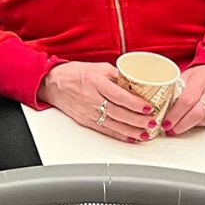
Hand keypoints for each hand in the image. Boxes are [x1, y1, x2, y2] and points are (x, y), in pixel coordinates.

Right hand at [36, 61, 152, 140]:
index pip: (118, 95)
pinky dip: (119, 135)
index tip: (149, 107)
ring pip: (113, 124)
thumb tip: (137, 82)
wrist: (51, 83)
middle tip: (153, 123)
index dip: (135, 103)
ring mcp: (87, 111)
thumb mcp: (96, 67)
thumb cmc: (73, 74)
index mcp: (94, 82)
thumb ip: (116, 75)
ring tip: (146, 133)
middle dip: (138, 120)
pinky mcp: (84, 120)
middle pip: (118, 113)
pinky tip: (130, 137)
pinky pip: (104, 130)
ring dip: (131, 131)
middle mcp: (90, 98)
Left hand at [163, 64, 204, 134]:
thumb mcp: (184, 76)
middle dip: (181, 125)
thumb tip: (155, 103)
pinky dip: (195, 124)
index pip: (187, 100)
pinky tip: (187, 122)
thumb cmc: (198, 75)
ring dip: (187, 126)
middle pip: (197, 114)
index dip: (175, 114)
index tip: (165, 122)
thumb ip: (173, 88)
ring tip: (175, 126)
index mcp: (200, 81)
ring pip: (203, 120)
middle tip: (169, 130)